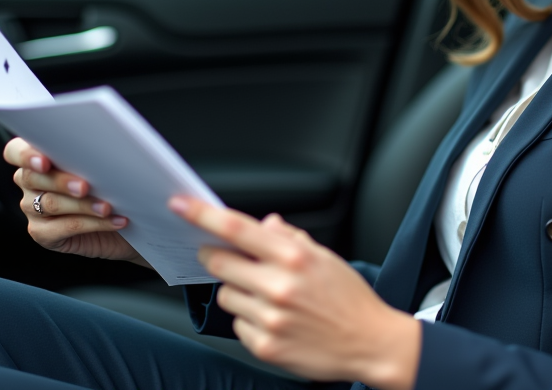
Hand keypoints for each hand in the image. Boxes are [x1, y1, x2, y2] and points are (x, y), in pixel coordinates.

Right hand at [3, 137, 149, 266]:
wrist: (122, 219)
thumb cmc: (108, 183)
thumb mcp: (98, 164)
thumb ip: (87, 155)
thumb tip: (100, 149)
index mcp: (36, 157)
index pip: (15, 152)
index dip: (25, 155)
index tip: (44, 162)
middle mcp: (29, 182)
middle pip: (32, 178)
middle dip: (61, 181)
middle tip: (85, 186)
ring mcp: (32, 209)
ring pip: (51, 204)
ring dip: (83, 205)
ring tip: (107, 207)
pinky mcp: (42, 233)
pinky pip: (64, 228)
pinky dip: (93, 224)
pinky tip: (114, 221)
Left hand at [170, 195, 419, 389]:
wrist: (371, 343)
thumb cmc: (349, 298)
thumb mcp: (326, 257)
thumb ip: (290, 238)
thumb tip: (264, 224)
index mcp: (294, 257)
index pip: (237, 228)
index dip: (203, 215)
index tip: (180, 205)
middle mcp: (279, 286)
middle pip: (219, 262)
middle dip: (215, 256)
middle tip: (225, 256)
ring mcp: (269, 319)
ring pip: (226, 295)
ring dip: (237, 291)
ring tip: (266, 296)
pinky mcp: (265, 346)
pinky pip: (238, 324)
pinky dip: (249, 319)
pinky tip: (274, 320)